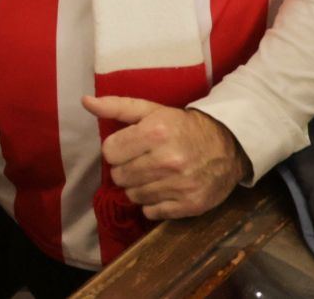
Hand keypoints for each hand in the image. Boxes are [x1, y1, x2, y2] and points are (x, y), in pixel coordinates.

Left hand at [85, 95, 246, 220]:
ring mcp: (180, 186)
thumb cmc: (183, 126)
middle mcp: (168, 161)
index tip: (130, 147)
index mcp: (156, 132)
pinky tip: (164, 189)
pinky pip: (151, 213)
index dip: (117, 149)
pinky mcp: (190, 206)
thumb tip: (85, 101)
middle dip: (126, 168)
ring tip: (153, 175)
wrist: (228, 146)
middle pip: (120, 176)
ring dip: (138, 187)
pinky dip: (152, 204)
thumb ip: (117, 106)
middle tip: (142, 161)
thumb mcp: (152, 110)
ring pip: (133, 196)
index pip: (109, 152)